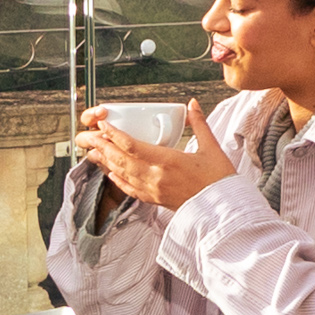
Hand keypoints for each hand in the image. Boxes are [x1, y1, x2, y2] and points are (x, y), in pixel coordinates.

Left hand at [76, 108, 234, 211]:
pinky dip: (118, 180)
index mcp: (168, 161)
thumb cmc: (219, 181)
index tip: (104, 125)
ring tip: (94, 152)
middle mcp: (156, 177)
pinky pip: (130, 189)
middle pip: (121, 160)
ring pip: (122, 174)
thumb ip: (199, 123)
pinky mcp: (156, 200)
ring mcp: (154, 190)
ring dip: (106, 162)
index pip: (132, 145)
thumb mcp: (211, 147)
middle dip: (103, 147)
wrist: (224, 210)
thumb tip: (192, 104)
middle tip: (90, 137)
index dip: (114, 134)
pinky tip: (112, 174)